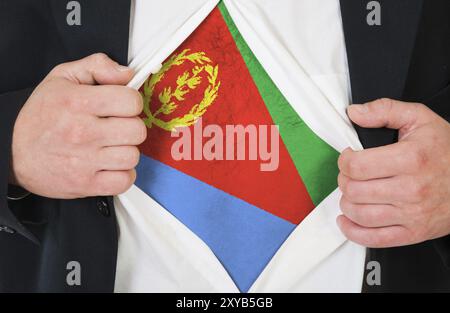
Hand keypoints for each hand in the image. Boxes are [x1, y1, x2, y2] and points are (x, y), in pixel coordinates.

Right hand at [10, 53, 146, 198]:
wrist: (12, 152)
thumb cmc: (41, 116)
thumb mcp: (63, 78)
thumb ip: (97, 67)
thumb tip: (127, 74)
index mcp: (78, 102)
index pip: (131, 102)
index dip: (131, 102)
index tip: (121, 106)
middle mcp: (82, 132)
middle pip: (137, 131)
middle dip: (131, 127)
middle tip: (116, 127)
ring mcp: (84, 161)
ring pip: (132, 156)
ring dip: (126, 151)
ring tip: (110, 147)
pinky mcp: (85, 184)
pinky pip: (124, 181)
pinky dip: (122, 175)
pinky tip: (110, 165)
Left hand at [337, 98, 449, 247]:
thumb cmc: (448, 151)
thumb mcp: (420, 119)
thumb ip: (384, 110)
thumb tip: (354, 112)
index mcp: (410, 159)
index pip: (357, 166)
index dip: (344, 160)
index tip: (348, 157)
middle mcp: (411, 189)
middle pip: (354, 190)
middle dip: (344, 180)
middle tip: (350, 175)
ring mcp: (412, 214)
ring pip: (359, 214)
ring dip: (347, 203)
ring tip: (352, 193)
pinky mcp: (414, 233)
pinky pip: (374, 239)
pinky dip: (353, 231)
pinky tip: (347, 220)